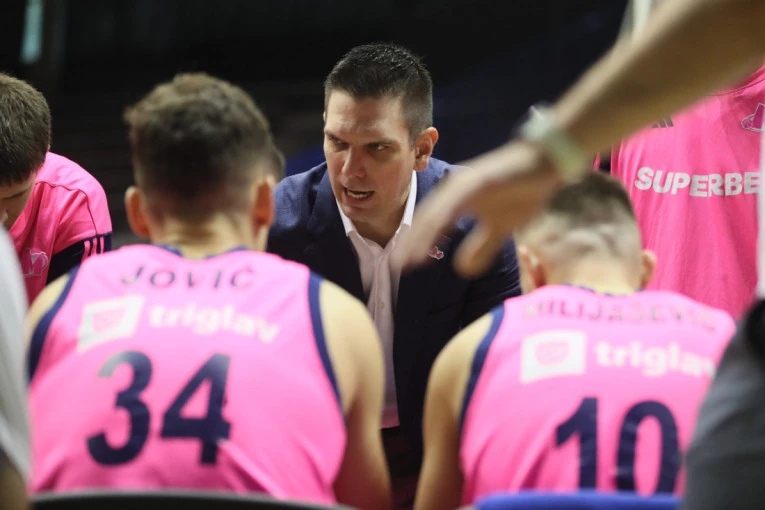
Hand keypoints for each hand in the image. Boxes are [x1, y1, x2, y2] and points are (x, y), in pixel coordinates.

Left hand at [395, 141, 560, 277]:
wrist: (543, 163)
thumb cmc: (522, 193)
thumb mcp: (499, 229)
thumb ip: (481, 248)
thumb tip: (462, 270)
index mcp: (456, 201)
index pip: (430, 226)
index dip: (415, 245)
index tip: (403, 267)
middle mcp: (454, 191)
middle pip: (425, 219)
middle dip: (410, 244)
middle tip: (397, 266)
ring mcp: (464, 184)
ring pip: (436, 212)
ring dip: (421, 235)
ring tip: (410, 258)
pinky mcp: (478, 180)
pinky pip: (456, 201)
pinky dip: (443, 218)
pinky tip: (435, 233)